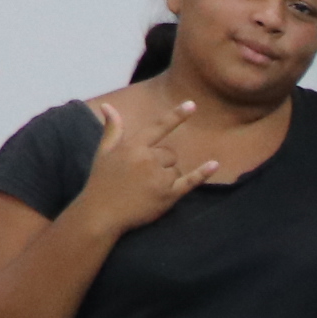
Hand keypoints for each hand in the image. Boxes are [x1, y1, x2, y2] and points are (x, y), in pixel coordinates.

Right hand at [71, 97, 219, 234]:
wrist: (101, 213)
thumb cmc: (102, 181)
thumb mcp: (103, 152)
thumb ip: (113, 129)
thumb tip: (108, 106)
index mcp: (133, 147)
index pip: (158, 127)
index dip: (176, 116)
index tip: (192, 104)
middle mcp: (148, 160)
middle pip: (169, 154)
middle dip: (160, 163)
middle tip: (141, 177)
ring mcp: (159, 178)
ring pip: (176, 169)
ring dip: (166, 177)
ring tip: (145, 188)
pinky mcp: (169, 196)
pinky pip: (191, 181)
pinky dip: (203, 173)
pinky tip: (215, 164)